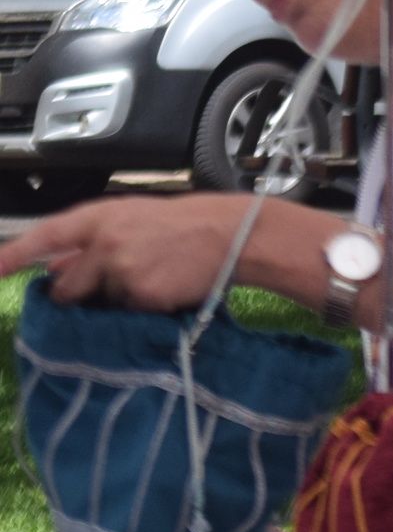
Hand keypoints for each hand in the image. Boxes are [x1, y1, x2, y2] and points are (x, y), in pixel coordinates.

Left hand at [0, 193, 258, 310]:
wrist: (231, 234)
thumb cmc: (183, 224)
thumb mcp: (131, 220)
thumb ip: (91, 241)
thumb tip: (55, 267)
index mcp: (97, 218)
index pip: (43, 237)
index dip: (11, 256)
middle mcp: (103, 243)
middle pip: (66, 286)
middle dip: (74, 298)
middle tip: (100, 295)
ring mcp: (122, 271)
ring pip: (99, 303)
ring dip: (113, 303)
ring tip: (149, 283)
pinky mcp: (143, 295)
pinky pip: (129, 313)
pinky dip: (141, 309)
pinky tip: (164, 291)